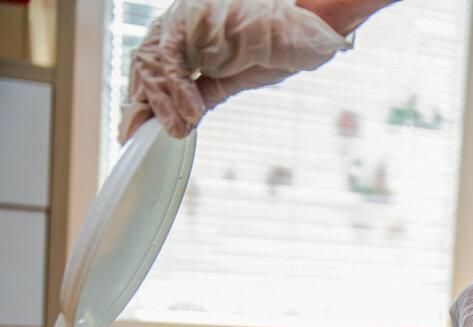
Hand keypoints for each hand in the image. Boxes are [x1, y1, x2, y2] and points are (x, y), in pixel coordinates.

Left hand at [119, 0, 351, 141]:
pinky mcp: (194, 21)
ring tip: (176, 128)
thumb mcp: (234, 78)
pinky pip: (172, 60)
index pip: (152, 65)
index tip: (137, 126)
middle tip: (137, 133)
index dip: (144, 97)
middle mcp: (182, 22)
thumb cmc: (279, 48)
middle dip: (141, 102)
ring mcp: (186, 19)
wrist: (307, 32)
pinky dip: (178, 90)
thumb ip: (205, 91)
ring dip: (161, 102)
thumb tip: (183, 116)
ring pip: (152, 62)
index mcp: (189, 32)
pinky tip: (190, 113)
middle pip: (144, 63)